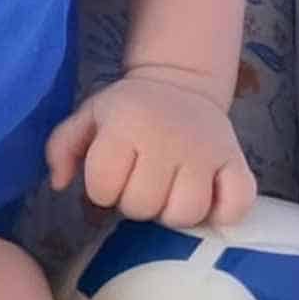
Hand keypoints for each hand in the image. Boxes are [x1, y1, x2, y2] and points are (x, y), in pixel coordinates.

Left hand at [46, 74, 256, 227]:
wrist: (178, 85)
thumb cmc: (127, 111)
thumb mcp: (87, 118)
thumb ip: (62, 148)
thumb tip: (61, 185)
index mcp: (125, 124)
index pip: (103, 187)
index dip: (102, 191)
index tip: (111, 176)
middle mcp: (167, 137)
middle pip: (143, 205)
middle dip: (135, 203)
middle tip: (139, 184)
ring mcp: (207, 151)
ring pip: (186, 214)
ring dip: (172, 213)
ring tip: (167, 193)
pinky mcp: (238, 161)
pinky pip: (235, 207)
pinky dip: (222, 213)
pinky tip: (207, 200)